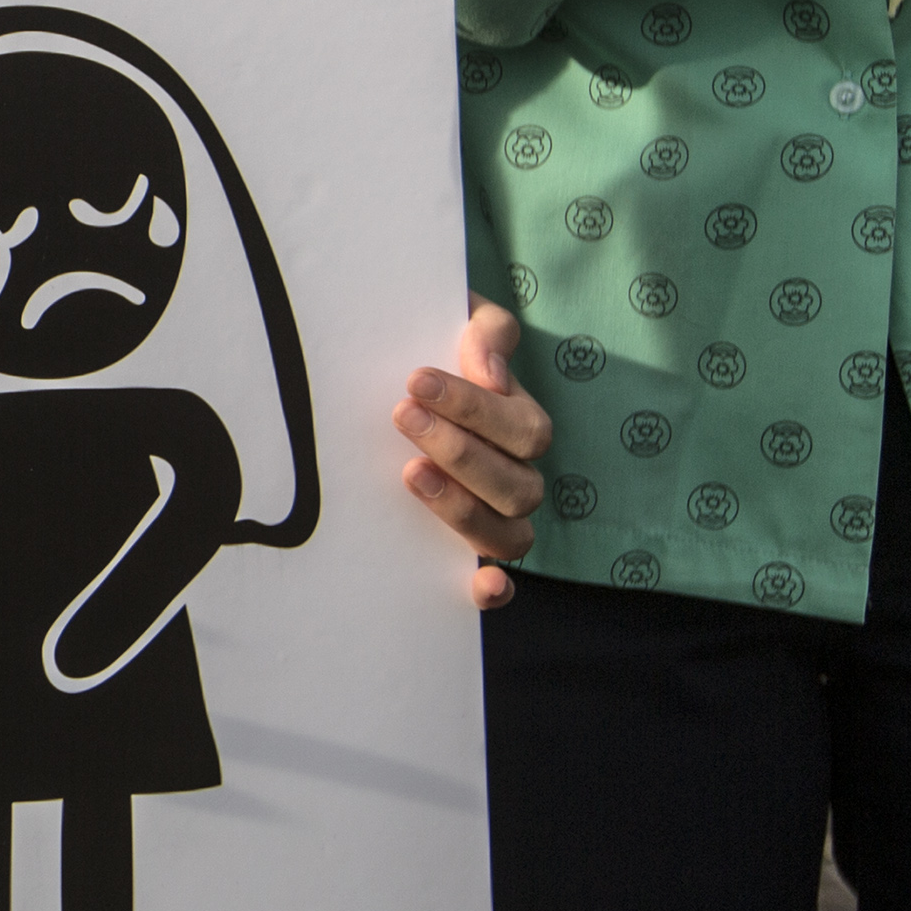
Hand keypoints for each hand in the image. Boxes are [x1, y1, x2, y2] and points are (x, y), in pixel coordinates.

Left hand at [394, 293, 553, 609]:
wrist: (390, 380)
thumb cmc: (429, 347)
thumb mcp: (456, 321)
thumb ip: (484, 331)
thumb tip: (490, 371)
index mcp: (520, 424)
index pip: (520, 427)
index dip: (473, 407)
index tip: (414, 379)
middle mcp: (516, 477)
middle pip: (517, 483)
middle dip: (459, 450)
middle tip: (401, 415)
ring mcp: (495, 518)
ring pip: (509, 534)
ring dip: (463, 509)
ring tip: (409, 472)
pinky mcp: (464, 551)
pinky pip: (496, 581)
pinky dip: (495, 589)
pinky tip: (483, 586)